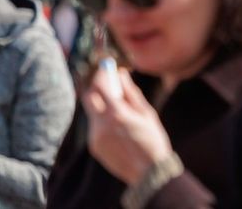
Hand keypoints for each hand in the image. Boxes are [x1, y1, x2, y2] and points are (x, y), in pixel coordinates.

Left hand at [83, 64, 173, 184]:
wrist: (149, 173)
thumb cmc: (153, 140)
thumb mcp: (146, 113)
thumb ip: (130, 92)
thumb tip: (121, 74)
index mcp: (116, 114)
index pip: (99, 86)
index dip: (101, 74)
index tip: (106, 68)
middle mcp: (101, 125)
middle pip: (88, 98)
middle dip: (95, 88)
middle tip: (106, 83)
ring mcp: (95, 137)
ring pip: (92, 113)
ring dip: (101, 106)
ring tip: (119, 109)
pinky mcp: (94, 148)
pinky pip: (95, 128)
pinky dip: (103, 121)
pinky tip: (119, 127)